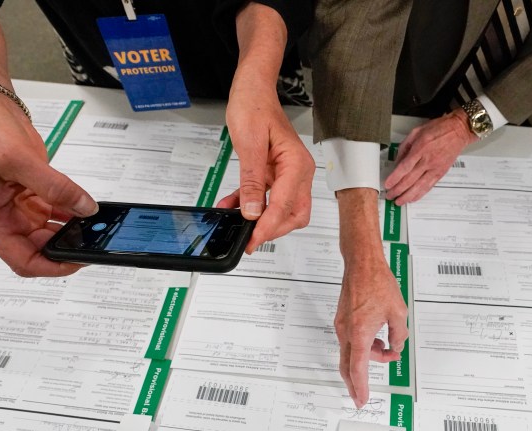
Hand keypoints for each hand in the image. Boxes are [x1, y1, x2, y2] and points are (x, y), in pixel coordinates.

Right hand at [0, 84, 97, 276]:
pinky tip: (86, 212)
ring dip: (70, 233)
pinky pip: (53, 214)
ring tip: (94, 229)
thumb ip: (55, 188)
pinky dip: (70, 215)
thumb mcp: (19, 159)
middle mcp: (1, 218)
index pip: (21, 260)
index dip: (51, 267)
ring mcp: (16, 207)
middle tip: (93, 242)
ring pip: (47, 234)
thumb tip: (85, 208)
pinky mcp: (29, 195)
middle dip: (64, 248)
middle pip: (37, 251)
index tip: (77, 260)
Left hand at [216, 85, 313, 252]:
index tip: (253, 240)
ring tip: (238, 226)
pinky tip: (233, 208)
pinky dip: (253, 206)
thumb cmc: (255, 107)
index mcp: (296, 165)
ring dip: (262, 220)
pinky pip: (268, 197)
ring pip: (283, 210)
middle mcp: (298, 171)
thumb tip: (252, 211)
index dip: (268, 226)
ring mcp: (288, 174)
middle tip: (249, 240)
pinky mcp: (276, 173)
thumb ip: (252, 181)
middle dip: (273, 230)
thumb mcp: (249, 145)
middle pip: (293, 214)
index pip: (285, 205)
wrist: (253, 89)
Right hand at [336, 260, 407, 407]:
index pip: (358, 369)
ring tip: (388, 350)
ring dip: (368, 358)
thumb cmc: (377, 283)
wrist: (362, 264)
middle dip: (356, 383)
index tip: (361, 400)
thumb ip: (399, 335)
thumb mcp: (398, 313)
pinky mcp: (342, 320)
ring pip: (352, 353)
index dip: (360, 387)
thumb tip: (396, 346)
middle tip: (361, 396)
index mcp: (360, 333)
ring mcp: (342, 326)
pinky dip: (364, 347)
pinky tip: (377, 339)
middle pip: (348, 366)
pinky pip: (351, 341)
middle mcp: (346, 332)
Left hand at [384, 109, 476, 204]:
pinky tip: (413, 198)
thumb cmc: (439, 128)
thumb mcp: (416, 132)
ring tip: (399, 201)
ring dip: (407, 196)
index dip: (394, 178)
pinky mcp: (441, 173)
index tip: (387, 184)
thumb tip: (397, 162)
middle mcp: (428, 160)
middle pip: (410, 180)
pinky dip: (420, 194)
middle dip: (398, 190)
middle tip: (390, 195)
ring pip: (419, 186)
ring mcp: (435, 168)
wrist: (459, 130)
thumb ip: (405, 147)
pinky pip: (429, 186)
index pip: (404, 167)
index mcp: (420, 148)